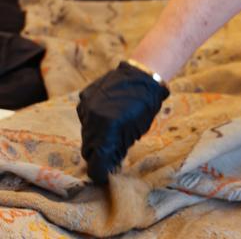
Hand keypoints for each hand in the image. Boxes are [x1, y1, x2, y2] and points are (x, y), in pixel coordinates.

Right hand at [77, 61, 169, 183]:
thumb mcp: (135, 132)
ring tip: (111, 132)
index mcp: (108, 129)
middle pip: (88, 148)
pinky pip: (85, 117)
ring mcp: (85, 107)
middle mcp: (92, 119)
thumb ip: (118, 149)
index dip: (98, 172)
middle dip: (97, 155)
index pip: (95, 160)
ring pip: (85, 133)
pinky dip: (94, 121)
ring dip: (96, 137)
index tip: (101, 176)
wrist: (141, 76)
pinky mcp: (83, 98)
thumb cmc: (145, 106)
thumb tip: (108, 165)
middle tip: (107, 157)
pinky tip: (107, 115)